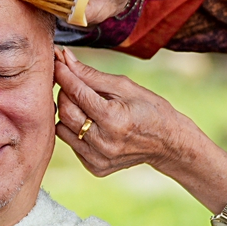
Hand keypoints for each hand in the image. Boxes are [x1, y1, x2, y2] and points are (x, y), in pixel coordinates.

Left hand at [53, 48, 226, 225]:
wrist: (168, 142)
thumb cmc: (149, 108)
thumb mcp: (124, 86)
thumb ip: (91, 75)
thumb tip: (64, 58)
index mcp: (114, 118)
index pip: (76, 92)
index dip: (64, 74)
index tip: (57, 62)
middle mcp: (105, 142)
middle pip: (66, 112)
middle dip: (64, 92)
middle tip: (72, 82)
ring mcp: (100, 158)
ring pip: (63, 129)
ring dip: (68, 113)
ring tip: (84, 104)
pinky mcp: (96, 168)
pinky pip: (71, 145)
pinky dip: (75, 130)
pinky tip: (91, 124)